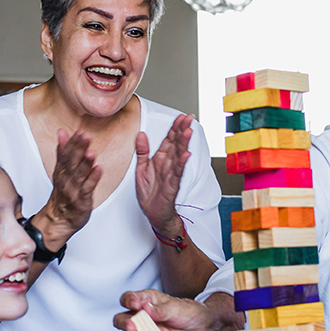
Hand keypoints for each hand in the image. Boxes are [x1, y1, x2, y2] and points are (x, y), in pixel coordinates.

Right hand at [37, 129, 100, 248]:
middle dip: (79, 149)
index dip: (73, 142)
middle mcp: (66, 179)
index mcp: (62, 170)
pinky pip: (87, 189)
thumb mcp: (61, 169)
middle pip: (72, 162)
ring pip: (79, 175)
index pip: (66, 153)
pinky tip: (98, 170)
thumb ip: (63, 151)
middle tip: (85, 136)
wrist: (59, 218)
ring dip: (85, 163)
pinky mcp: (81, 200)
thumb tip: (62, 132)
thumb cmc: (63, 193)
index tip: (80, 132)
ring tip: (91, 153)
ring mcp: (73, 190)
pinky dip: (93, 179)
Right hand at [115, 289, 217, 330]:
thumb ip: (160, 310)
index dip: (128, 301)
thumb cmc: (192, 313)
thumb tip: (144, 309)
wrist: (206, 330)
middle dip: (124, 323)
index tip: (135, 306)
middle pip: (121, 319)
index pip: (129, 299)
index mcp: (148, 302)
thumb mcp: (177, 308)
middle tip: (133, 326)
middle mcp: (144, 318)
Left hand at [135, 114, 192, 237]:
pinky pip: (177, 173)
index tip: (180, 117)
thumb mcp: (141, 169)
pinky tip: (186, 154)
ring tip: (188, 132)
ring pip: (179, 156)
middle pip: (176, 144)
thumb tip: (140, 134)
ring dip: (184, 143)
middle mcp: (167, 165)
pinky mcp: (172, 186)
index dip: (174, 128)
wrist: (153, 214)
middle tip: (189, 118)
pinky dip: (181, 163)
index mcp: (160, 159)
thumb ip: (142, 151)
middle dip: (182, 130)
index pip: (168, 140)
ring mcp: (171, 174)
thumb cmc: (150, 194)